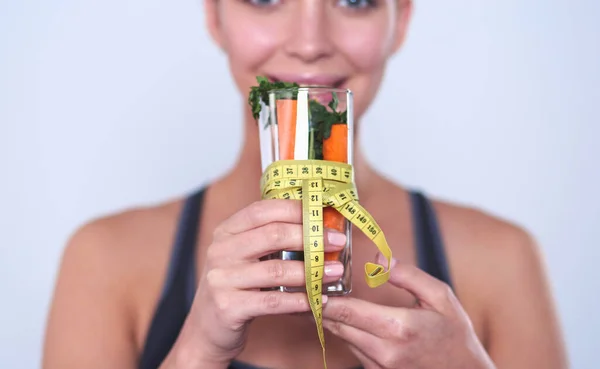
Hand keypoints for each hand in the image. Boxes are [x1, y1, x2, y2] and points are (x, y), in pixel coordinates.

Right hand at [170, 200, 345, 367]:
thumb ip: (269, 239)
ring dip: (312, 271)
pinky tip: (318, 299)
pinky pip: (273, 301)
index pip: (262, 210)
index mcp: (226, 231)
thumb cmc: (235, 287)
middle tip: (337, 241)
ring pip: (277, 270)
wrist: (206, 329)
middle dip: (311, 237)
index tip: (322, 215)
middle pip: (273, 235)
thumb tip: (316, 225)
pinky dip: (299, 300)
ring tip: (335, 271)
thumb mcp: (243, 256)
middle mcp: (220, 251)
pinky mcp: (228, 307)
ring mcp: (222, 279)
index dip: (295, 210)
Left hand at [321, 255, 495, 368]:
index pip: (347, 312)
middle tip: (306, 285)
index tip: (308, 284)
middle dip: (320, 306)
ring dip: (331, 318)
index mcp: (398, 328)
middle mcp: (384, 351)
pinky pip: (353, 349)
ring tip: (318, 297)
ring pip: (342, 338)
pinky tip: (343, 316)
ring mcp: (380, 365)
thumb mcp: (441, 298)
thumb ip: (409, 276)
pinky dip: (346, 332)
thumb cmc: (455, 335)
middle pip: (337, 325)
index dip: (322, 299)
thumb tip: (379, 259)